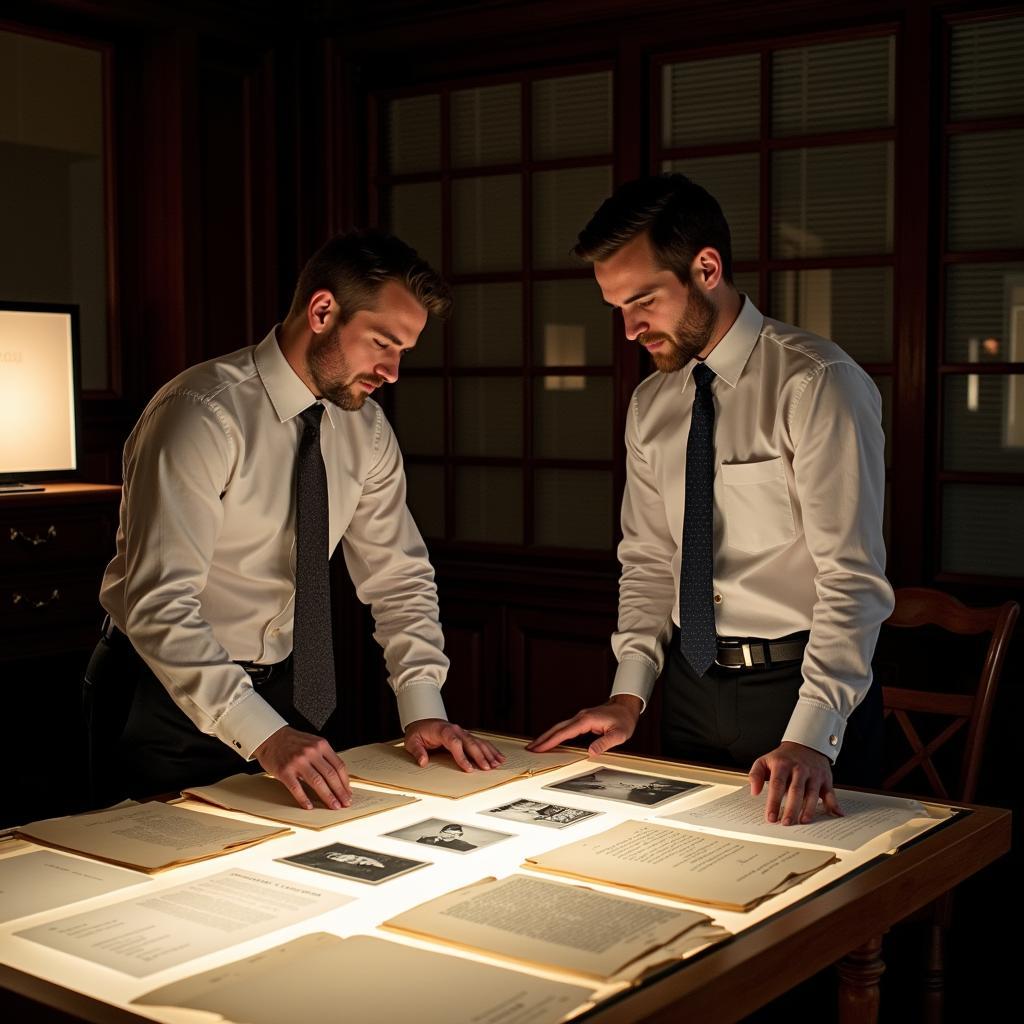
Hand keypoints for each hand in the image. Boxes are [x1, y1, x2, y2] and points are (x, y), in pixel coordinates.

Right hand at [253, 725, 350, 810]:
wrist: (270, 737)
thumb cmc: (293, 742)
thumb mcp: (313, 743)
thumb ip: (325, 757)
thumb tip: (338, 778)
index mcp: (321, 745)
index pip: (339, 766)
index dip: (345, 782)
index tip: (348, 792)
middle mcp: (311, 752)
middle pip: (330, 775)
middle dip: (340, 792)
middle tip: (345, 802)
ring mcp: (298, 762)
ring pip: (317, 782)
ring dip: (327, 797)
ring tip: (333, 806)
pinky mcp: (284, 771)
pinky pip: (296, 788)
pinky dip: (304, 799)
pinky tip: (309, 806)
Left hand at [403, 719, 505, 771]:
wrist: (423, 723)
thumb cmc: (419, 733)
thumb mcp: (412, 741)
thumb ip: (417, 751)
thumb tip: (423, 761)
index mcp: (442, 730)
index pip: (454, 743)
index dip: (462, 756)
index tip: (468, 768)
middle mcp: (455, 730)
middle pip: (470, 742)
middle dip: (479, 756)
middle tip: (486, 768)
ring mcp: (462, 733)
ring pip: (478, 742)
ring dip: (488, 753)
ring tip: (496, 764)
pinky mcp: (466, 737)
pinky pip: (480, 743)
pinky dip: (490, 750)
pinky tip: (498, 757)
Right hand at [526, 695, 641, 756]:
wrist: (626, 707)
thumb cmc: (624, 720)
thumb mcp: (619, 734)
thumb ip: (605, 743)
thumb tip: (590, 752)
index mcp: (586, 721)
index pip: (564, 732)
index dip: (550, 741)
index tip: (539, 748)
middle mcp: (580, 718)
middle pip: (556, 728)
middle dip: (542, 738)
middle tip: (529, 748)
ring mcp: (580, 718)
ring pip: (559, 728)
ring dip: (547, 736)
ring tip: (536, 746)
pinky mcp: (582, 721)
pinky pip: (565, 728)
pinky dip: (556, 735)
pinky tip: (552, 740)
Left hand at [748, 741, 842, 824]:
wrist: (805, 744)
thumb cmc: (783, 758)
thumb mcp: (765, 761)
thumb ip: (756, 774)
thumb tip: (754, 791)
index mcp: (782, 765)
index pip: (777, 785)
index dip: (773, 802)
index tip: (771, 817)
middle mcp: (799, 769)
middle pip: (795, 791)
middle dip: (791, 808)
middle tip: (786, 823)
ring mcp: (813, 774)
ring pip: (812, 793)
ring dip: (809, 809)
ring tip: (803, 821)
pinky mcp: (825, 778)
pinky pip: (830, 792)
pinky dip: (833, 804)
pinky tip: (836, 814)